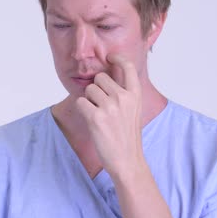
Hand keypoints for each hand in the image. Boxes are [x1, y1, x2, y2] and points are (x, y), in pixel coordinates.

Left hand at [75, 54, 144, 180]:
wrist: (127, 161)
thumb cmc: (127, 136)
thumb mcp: (133, 110)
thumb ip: (123, 93)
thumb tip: (107, 76)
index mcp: (135, 95)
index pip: (128, 66)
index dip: (117, 58)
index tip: (109, 56)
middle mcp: (123, 98)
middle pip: (100, 78)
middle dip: (97, 88)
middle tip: (102, 106)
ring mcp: (109, 107)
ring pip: (89, 90)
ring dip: (89, 100)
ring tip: (98, 115)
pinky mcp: (95, 117)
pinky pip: (80, 102)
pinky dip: (82, 110)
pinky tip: (92, 121)